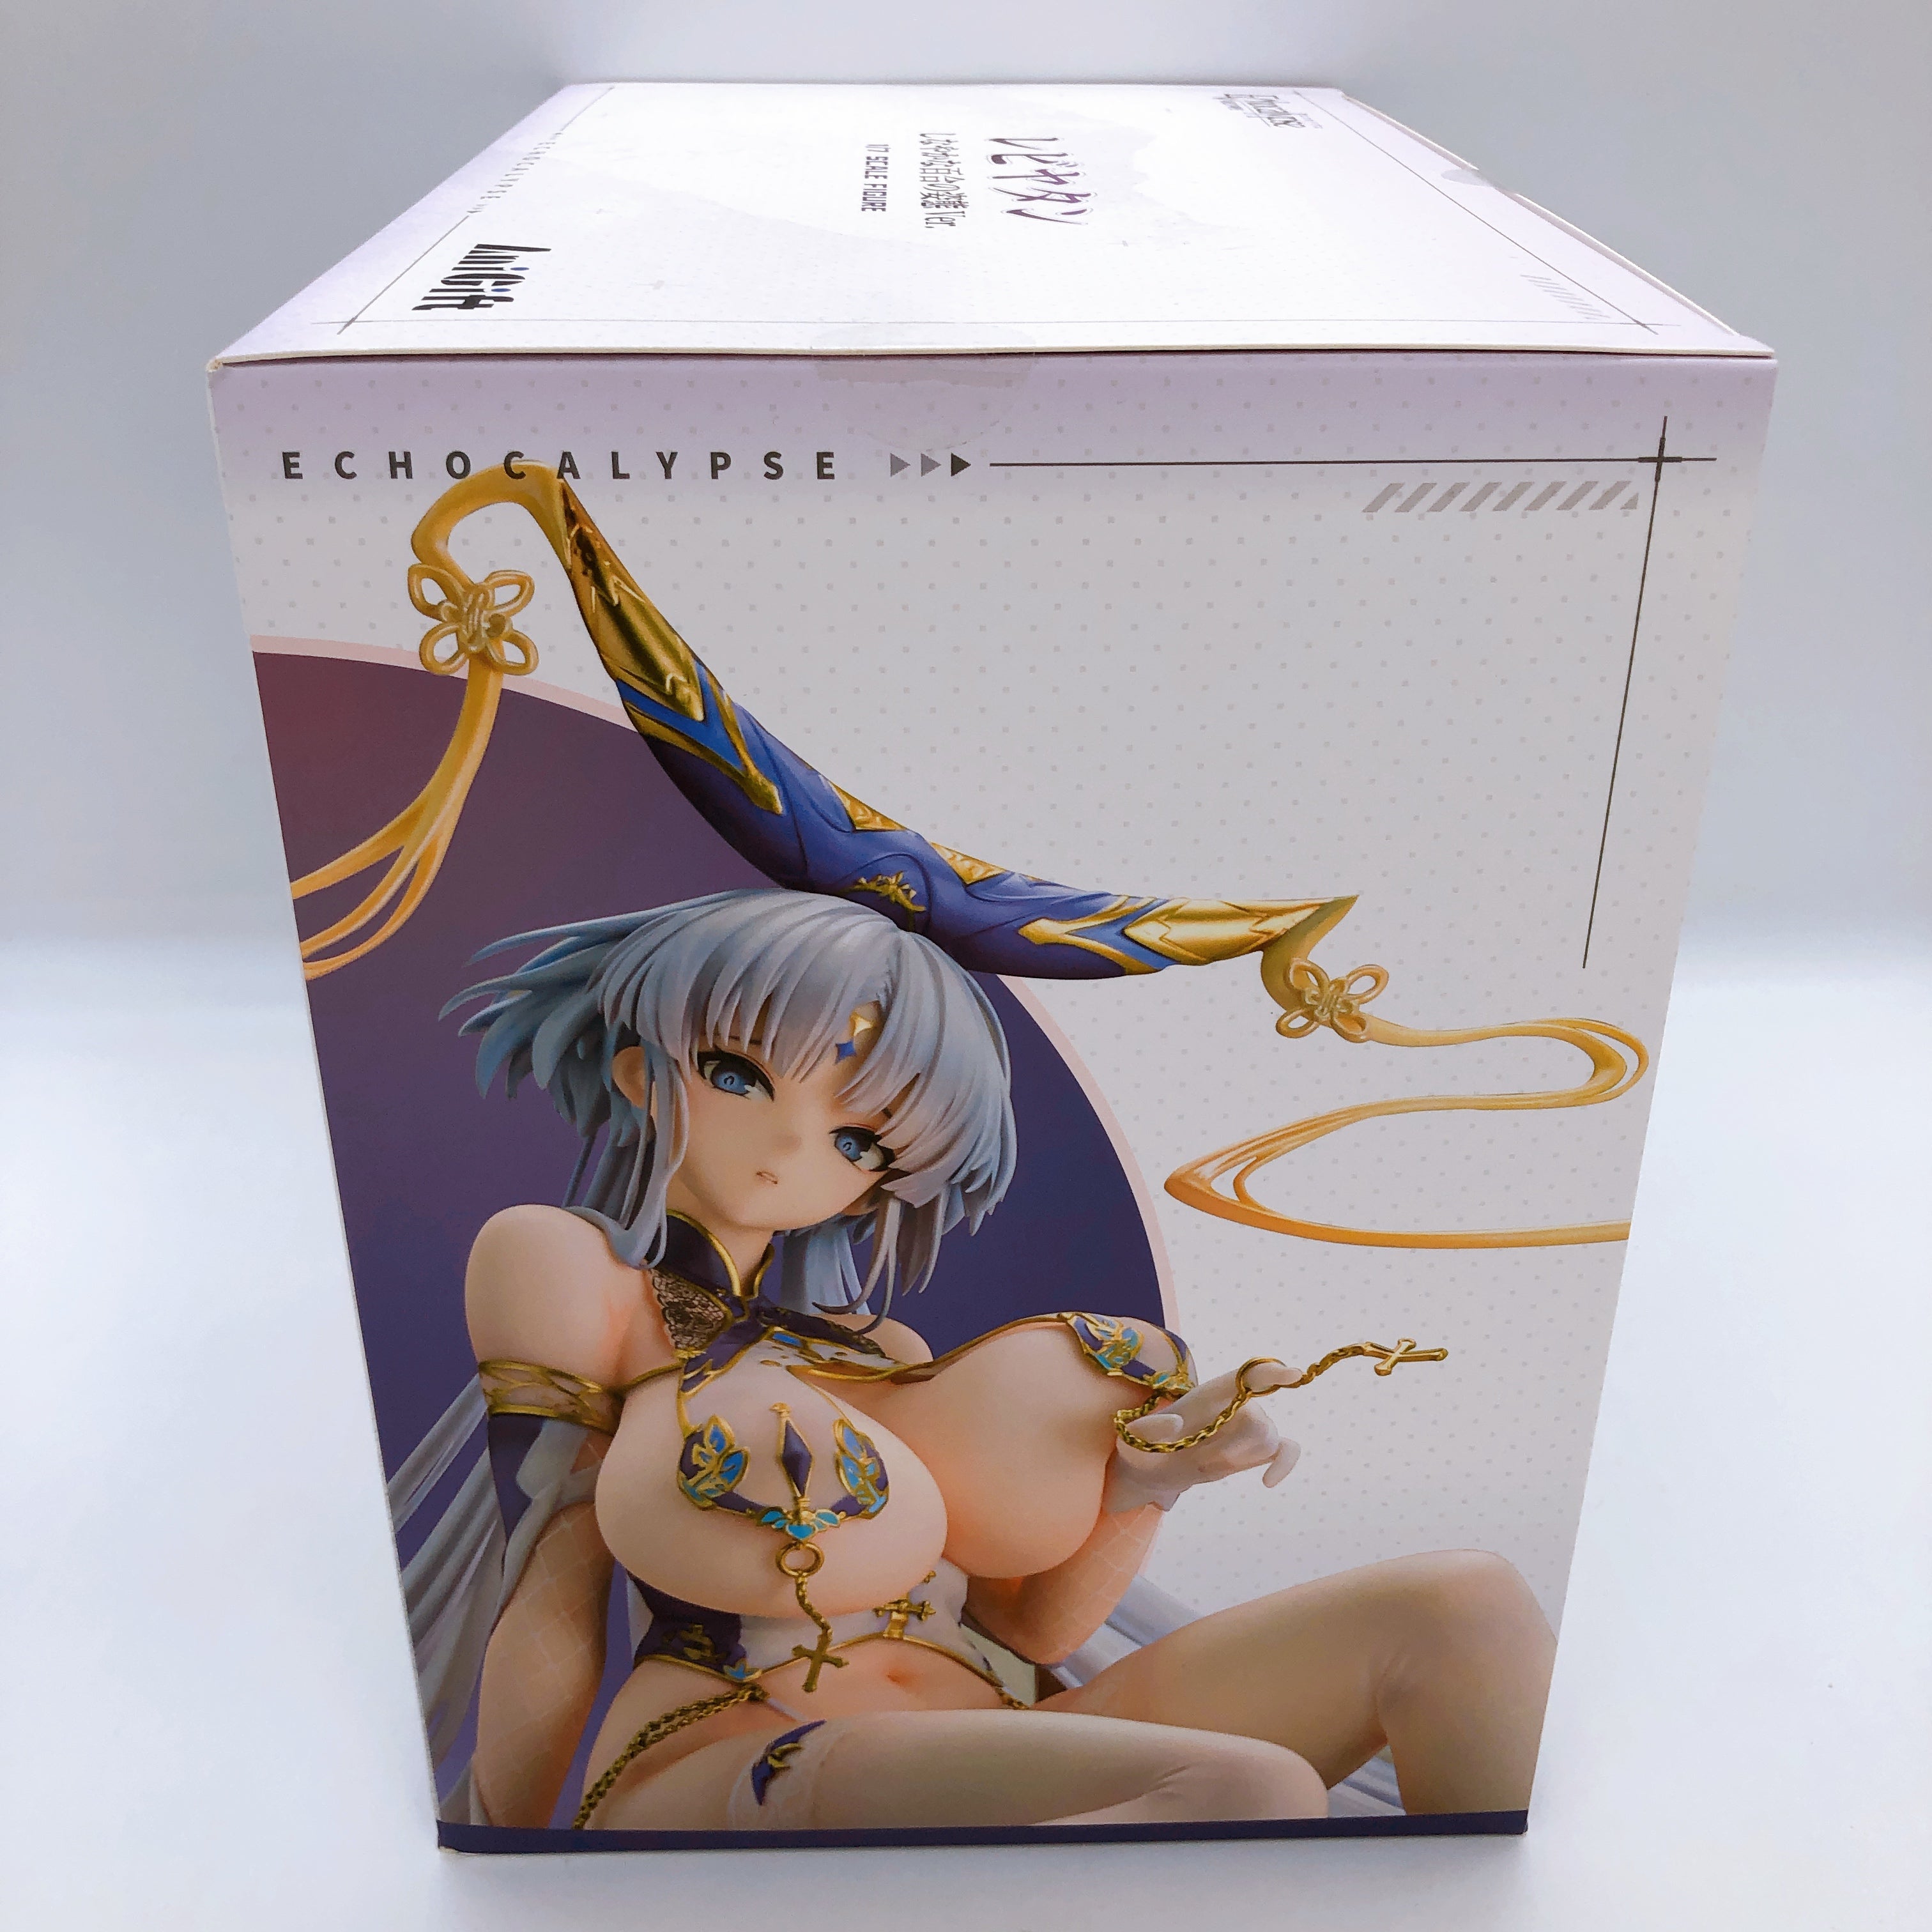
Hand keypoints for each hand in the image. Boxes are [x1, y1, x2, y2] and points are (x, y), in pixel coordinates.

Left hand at [1100, 1360, 1302, 1513]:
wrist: (1150, 1469)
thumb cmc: (1141, 1447)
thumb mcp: (1133, 1438)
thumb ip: (1149, 1428)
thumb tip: (1180, 1422)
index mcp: (1209, 1393)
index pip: (1247, 1375)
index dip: (1271, 1372)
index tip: (1294, 1374)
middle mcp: (1234, 1405)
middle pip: (1258, 1420)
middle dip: (1232, 1448)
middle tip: (1199, 1459)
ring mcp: (1247, 1428)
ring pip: (1267, 1439)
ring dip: (1240, 1459)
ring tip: (1205, 1463)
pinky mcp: (1254, 1451)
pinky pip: (1285, 1450)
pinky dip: (1284, 1465)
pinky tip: (1267, 1482)